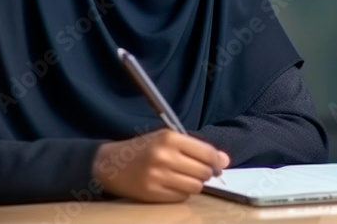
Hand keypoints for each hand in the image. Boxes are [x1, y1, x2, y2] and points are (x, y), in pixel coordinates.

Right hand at [92, 129, 229, 201]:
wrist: (111, 163)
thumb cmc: (144, 148)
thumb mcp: (168, 139)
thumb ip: (197, 147)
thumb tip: (225, 160)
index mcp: (169, 138)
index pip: (207, 152)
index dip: (218, 161)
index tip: (219, 165)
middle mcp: (164, 156)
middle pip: (203, 172)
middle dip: (206, 173)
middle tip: (199, 171)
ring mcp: (157, 176)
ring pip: (195, 187)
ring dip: (195, 184)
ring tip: (185, 177)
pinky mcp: (152, 193)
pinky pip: (181, 197)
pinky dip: (182, 193)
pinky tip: (172, 185)